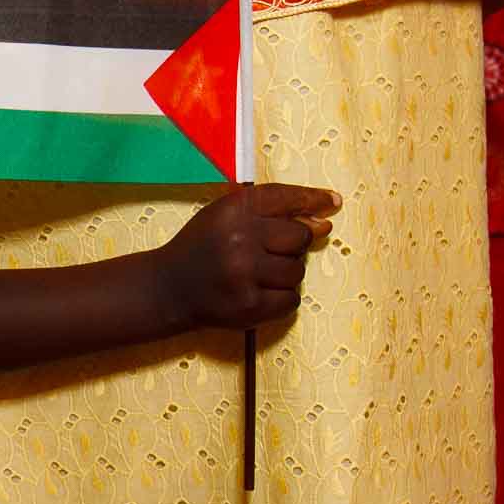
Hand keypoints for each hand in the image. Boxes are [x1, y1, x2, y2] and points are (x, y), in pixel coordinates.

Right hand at [155, 183, 339, 329]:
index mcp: (233, 209)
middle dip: (293, 245)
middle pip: (301, 237)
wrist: (169, 288)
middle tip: (266, 252)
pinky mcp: (250, 306)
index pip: (286, 198)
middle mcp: (239, 238)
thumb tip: (324, 222)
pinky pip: (291, 299)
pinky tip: (257, 293)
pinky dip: (280, 299)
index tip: (334, 203)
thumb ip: (272, 213)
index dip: (314, 199)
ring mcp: (245, 274)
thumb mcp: (227, 217)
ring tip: (257, 274)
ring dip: (285, 274)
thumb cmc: (203, 247)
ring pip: (298, 271)